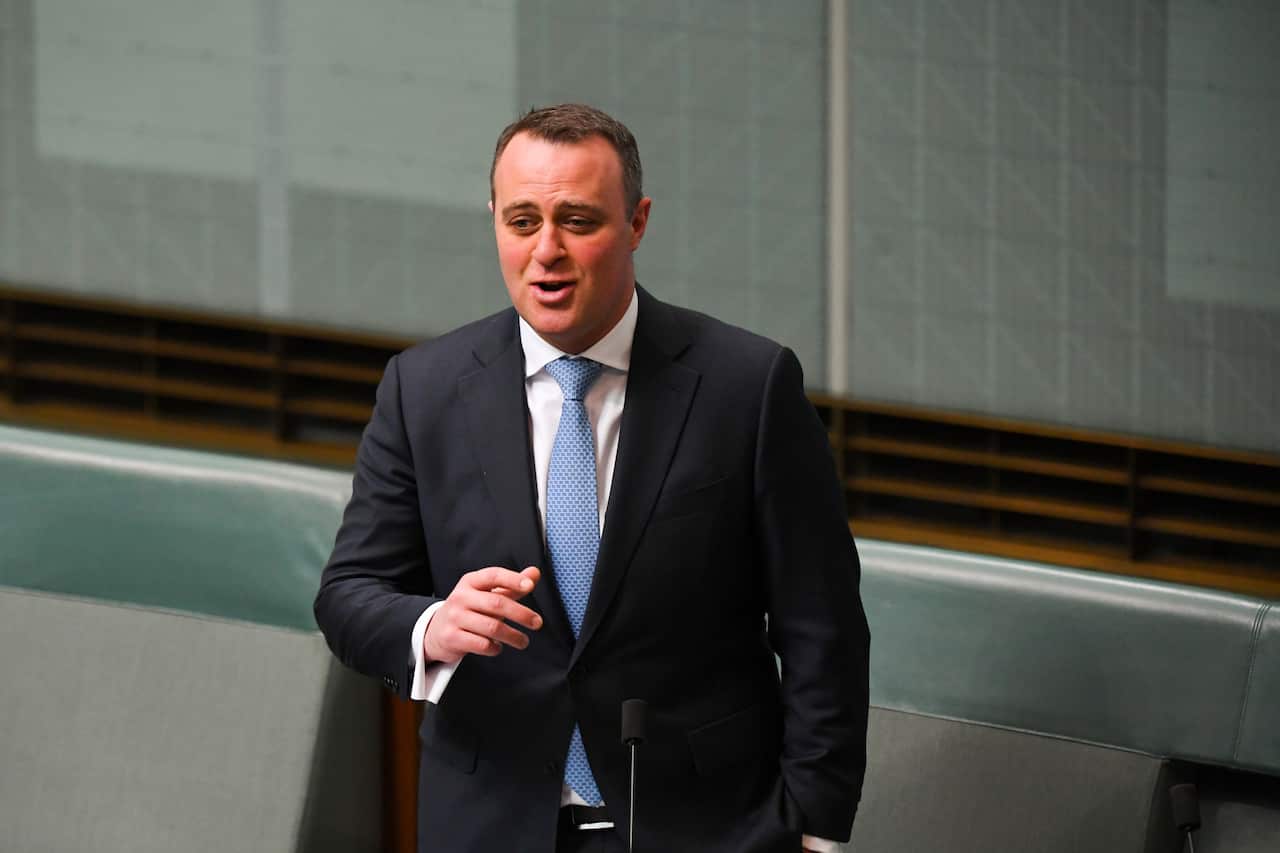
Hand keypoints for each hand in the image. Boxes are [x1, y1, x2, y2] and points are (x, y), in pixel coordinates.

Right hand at [423, 566, 542, 664]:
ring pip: (492, 627)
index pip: (493, 575)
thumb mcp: (486, 594)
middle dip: (521, 614)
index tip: (530, 586)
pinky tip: (498, 647)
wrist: (436, 631)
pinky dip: (495, 648)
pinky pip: (481, 644)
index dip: (512, 579)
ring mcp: (454, 617)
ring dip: (513, 636)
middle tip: (537, 623)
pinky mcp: (451, 637)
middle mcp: (461, 597)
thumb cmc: (469, 610)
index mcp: (470, 581)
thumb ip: (511, 586)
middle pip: (496, 603)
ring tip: (523, 641)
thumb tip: (535, 573)